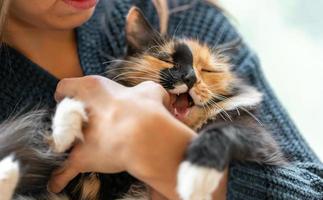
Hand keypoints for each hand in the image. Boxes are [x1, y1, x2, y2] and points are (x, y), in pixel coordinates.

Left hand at [48, 76, 195, 198]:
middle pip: (62, 114)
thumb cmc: (147, 109)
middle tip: (87, 124)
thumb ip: (144, 92)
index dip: (69, 93)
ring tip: (76, 149)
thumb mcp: (150, 91)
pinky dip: (61, 178)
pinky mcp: (80, 158)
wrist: (144, 134)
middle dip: (70, 119)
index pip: (66, 86)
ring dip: (66, 145)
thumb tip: (149, 98)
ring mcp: (77, 136)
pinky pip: (63, 171)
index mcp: (92, 88)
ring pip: (60, 140)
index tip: (74, 99)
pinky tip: (57, 184)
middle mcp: (78, 110)